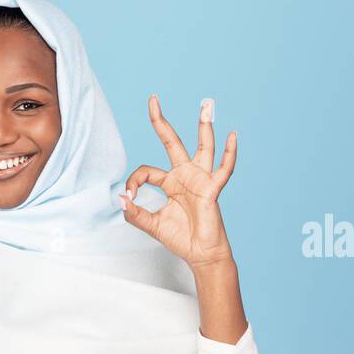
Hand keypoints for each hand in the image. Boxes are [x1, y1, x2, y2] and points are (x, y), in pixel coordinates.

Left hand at [119, 95, 237, 270]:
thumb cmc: (180, 238)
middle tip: (152, 99)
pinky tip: (232, 136)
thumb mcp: (151, 225)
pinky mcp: (212, 189)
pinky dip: (229, 153)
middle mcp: (184, 175)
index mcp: (169, 182)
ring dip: (204, 126)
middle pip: (172, 142)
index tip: (129, 196)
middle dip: (161, 122)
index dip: (134, 181)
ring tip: (206, 104)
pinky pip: (223, 169)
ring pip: (203, 146)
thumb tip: (121, 198)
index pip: (146, 171)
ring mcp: (200, 179)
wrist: (200, 254)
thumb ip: (134, 213)